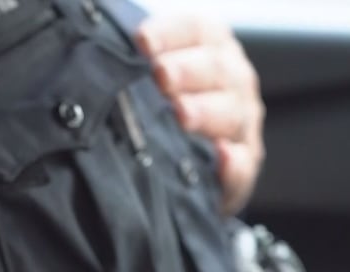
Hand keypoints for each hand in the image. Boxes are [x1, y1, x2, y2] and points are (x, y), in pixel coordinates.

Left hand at [135, 13, 264, 215]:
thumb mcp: (155, 75)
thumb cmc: (162, 104)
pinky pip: (242, 162)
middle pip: (216, 68)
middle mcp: (233, 80)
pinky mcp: (244, 162)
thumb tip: (105, 57)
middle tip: (161, 76)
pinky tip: (221, 156)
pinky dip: (233, 161)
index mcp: (211, 48)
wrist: (188, 161)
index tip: (142, 41)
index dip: (170, 33)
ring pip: (231, 113)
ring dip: (206, 112)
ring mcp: (242, 121)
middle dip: (187, 71)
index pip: (197, 30)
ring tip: (182, 114)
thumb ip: (139, 63)